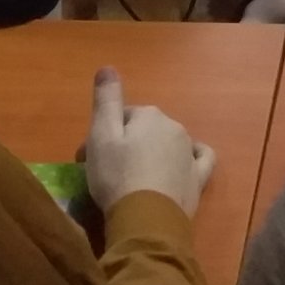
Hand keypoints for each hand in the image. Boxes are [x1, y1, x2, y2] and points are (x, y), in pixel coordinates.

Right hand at [83, 67, 214, 217]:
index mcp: (149, 115)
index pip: (122, 116)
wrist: (147, 217)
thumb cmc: (117, 175)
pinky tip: (183, 166)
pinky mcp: (199, 176)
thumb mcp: (101, 135)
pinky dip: (191, 158)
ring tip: (131, 180)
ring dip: (150, 155)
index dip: (102, 135)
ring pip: (167, 144)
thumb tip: (108, 66)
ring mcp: (189, 151)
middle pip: (144, 131)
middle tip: (104, 172)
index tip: (85, 159)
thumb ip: (106, 100)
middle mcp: (174, 126)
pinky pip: (200, 158)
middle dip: (125, 145)